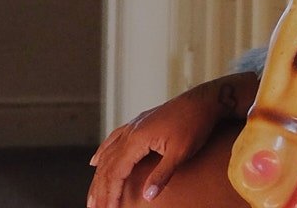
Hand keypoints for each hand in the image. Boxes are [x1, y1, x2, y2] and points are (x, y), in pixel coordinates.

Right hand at [86, 72, 257, 207]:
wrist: (204, 100)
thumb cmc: (195, 124)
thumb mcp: (181, 152)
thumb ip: (162, 174)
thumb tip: (147, 196)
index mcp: (137, 139)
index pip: (116, 172)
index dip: (110, 193)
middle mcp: (130, 131)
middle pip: (107, 165)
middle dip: (100, 189)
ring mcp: (134, 126)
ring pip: (108, 154)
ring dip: (98, 175)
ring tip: (92, 195)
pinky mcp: (140, 124)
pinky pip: (114, 140)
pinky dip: (102, 153)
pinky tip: (95, 161)